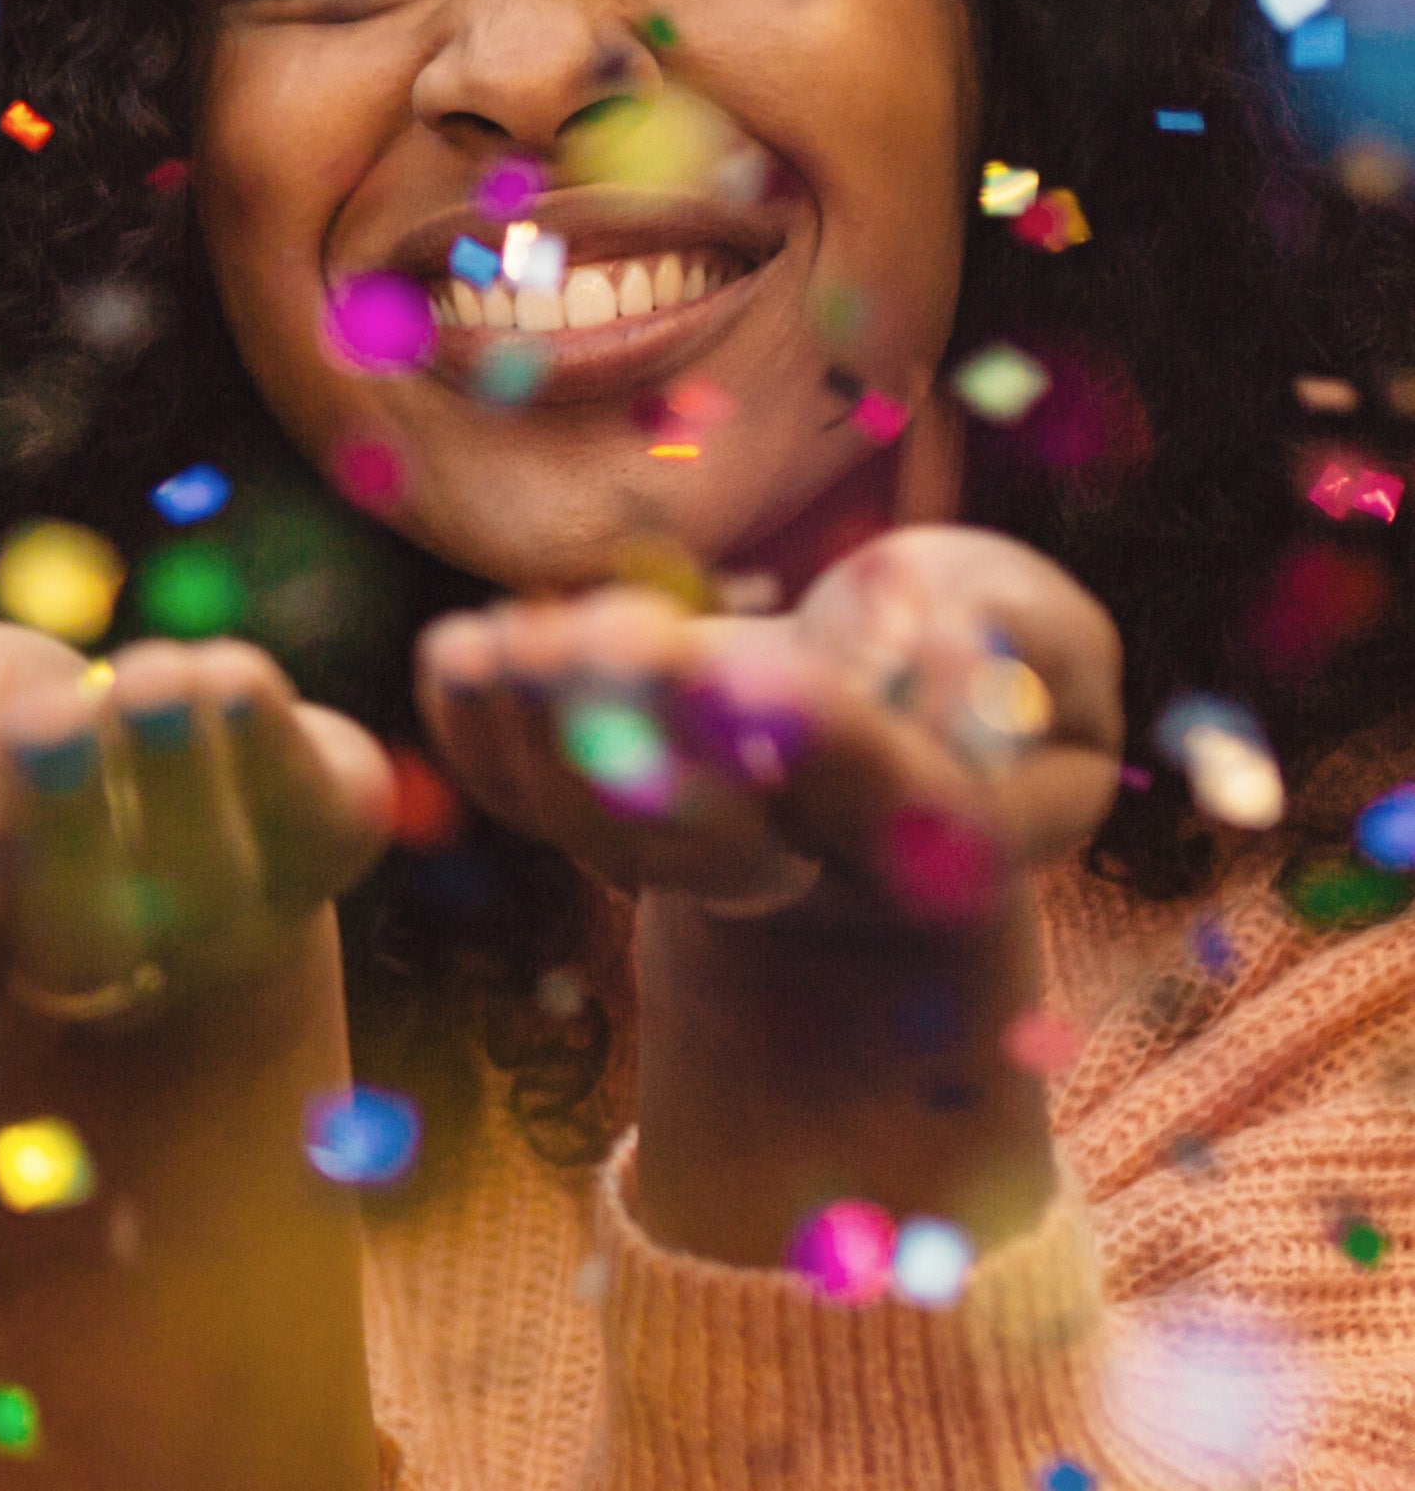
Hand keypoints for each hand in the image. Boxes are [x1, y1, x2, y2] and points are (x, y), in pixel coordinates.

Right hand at [0, 623, 387, 1027]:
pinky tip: (220, 681)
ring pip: (205, 876)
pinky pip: (315, 807)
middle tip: (43, 725)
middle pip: (75, 933)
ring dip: (174, 771)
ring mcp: (226, 919)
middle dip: (63, 822)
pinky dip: (271, 738)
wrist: (155, 765)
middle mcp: (94, 964)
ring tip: (144, 687)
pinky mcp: (327, 839)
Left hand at [416, 526, 1120, 926]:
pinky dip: (483, 730)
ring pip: (603, 827)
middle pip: (713, 837)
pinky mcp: (600, 820)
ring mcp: (686, 856)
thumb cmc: (979, 669)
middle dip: (650, 737)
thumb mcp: (1046, 647)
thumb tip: (925, 645)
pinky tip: (459, 655)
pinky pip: (528, 795)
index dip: (814, 739)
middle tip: (600, 638)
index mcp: (935, 840)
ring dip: (544, 731)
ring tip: (504, 642)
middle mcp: (803, 868)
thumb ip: (1027, 636)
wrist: (881, 738)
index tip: (749, 671)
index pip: (876, 799)